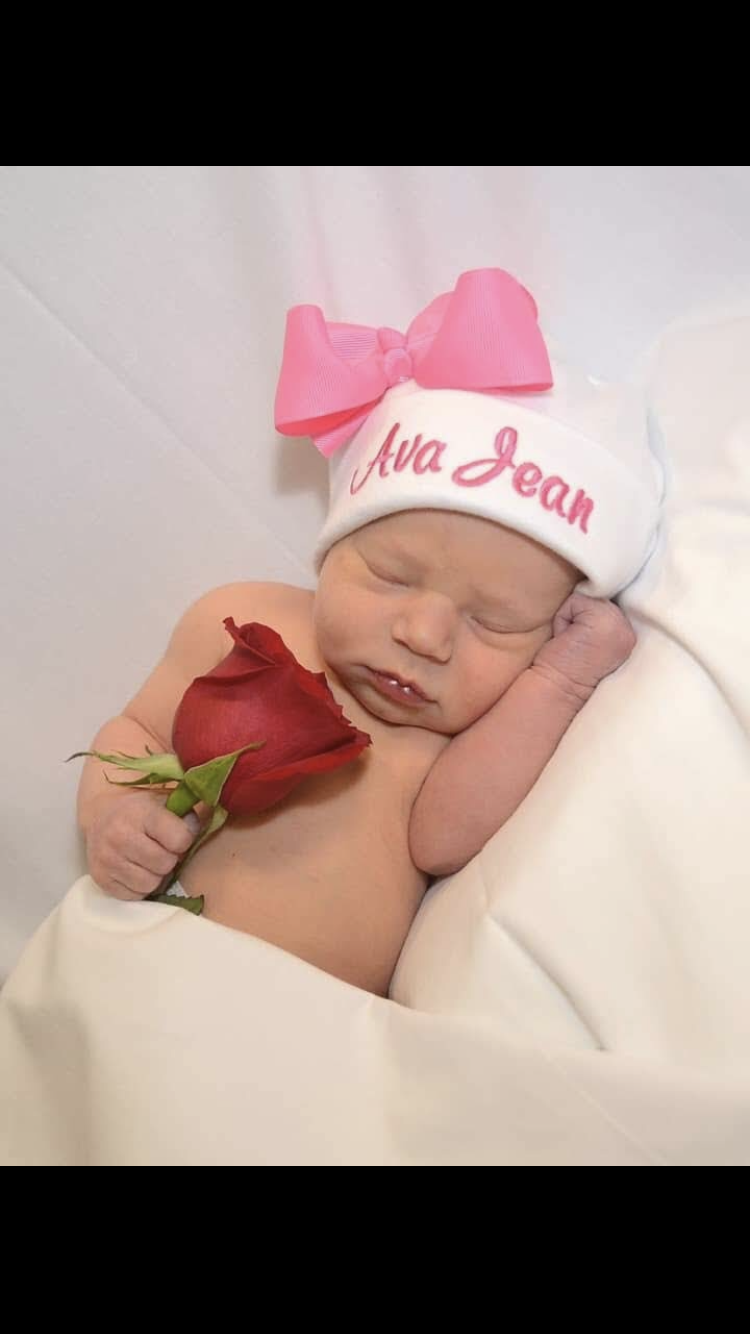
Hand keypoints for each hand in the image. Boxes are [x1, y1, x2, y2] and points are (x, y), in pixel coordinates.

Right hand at [85, 792, 200, 899]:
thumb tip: (194, 834)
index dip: (184, 840)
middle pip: (165, 864)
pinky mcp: (100, 877)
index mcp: (141, 813)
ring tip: (149, 861)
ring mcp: (107, 858)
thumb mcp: (165, 801)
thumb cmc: (141, 809)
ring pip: (150, 884)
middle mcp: (120, 835)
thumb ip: (186, 817)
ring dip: (155, 876)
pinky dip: (139, 887)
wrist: (101, 813)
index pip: (179, 839)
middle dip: (169, 859)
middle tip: (162, 850)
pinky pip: (133, 896)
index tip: (177, 837)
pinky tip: (136, 869)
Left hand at [532, 593, 635, 702]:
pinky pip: (575, 600)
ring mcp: (620, 623)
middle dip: (581, 614)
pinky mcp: (604, 620)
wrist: (559, 691)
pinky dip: (563, 618)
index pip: (613, 598)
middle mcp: (631, 627)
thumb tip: (590, 588)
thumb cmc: (567, 664)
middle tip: (576, 642)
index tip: (581, 633)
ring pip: (587, 595)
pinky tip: (565, 640)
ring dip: (573, 616)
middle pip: (598, 593)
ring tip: (572, 640)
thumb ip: (598, 613)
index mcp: (632, 631)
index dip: (592, 609)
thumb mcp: (589, 634)